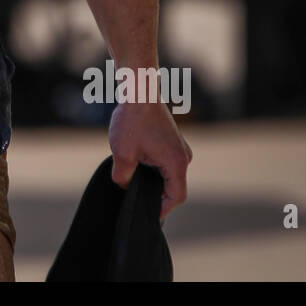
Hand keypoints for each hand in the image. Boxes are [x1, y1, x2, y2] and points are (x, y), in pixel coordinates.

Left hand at [108, 100, 192, 219]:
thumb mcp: (122, 153)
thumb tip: (123, 187)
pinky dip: (154, 167)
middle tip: (136, 199)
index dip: (162, 209)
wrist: (139, 90)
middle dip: (155, 194)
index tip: (148, 215)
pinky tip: (137, 164)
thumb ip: (122, 177)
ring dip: (153, 179)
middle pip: (173, 187)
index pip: (176, 197)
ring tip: (134, 180)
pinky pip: (166, 162)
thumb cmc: (133, 119)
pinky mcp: (172, 140)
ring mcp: (179, 147)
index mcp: (177, 163)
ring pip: (168, 173)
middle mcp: (183, 156)